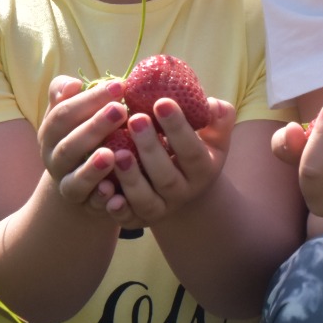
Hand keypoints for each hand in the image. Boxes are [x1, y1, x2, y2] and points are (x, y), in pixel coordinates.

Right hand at [38, 77, 132, 218]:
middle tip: (121, 110)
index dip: (89, 99)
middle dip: (94, 126)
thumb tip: (72, 84)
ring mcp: (69, 185)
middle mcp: (55, 160)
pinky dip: (102, 200)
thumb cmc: (83, 136)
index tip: (120, 85)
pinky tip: (114, 192)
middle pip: (69, 145)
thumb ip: (68, 97)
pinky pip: (92, 206)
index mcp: (51, 134)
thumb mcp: (72, 115)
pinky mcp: (86, 207)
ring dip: (92, 169)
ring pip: (76, 180)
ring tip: (111, 154)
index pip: (64, 114)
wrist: (81, 185)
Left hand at [108, 94, 236, 225]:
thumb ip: (218, 118)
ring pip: (145, 200)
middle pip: (166, 177)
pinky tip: (103, 187)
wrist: (185, 189)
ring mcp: (160, 209)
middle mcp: (182, 193)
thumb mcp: (213, 136)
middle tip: (135, 119)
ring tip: (117, 152)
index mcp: (203, 171)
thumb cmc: (195, 150)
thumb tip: (211, 104)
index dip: (178, 128)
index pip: (192, 151)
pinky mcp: (138, 219)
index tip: (162, 102)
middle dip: (150, 148)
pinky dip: (116, 207)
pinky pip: (126, 218)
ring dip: (131, 177)